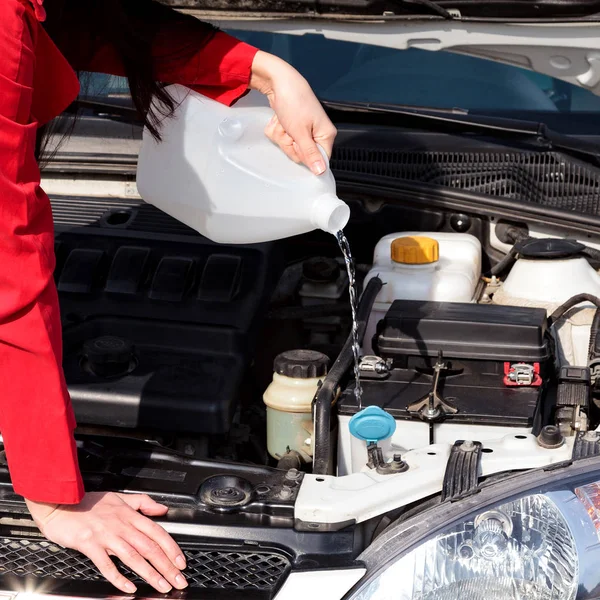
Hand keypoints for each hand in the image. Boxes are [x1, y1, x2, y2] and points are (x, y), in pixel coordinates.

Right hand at [26, 492, 186, 593]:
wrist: (62, 503)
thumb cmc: (90, 502)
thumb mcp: (121, 497)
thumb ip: (143, 503)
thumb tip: (162, 509)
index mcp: (130, 515)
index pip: (157, 533)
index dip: (172, 548)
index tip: (181, 562)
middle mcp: (122, 526)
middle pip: (150, 548)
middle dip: (167, 566)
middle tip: (179, 580)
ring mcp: (106, 536)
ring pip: (134, 557)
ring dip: (150, 574)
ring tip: (162, 586)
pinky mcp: (90, 545)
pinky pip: (107, 565)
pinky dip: (119, 577)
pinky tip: (130, 588)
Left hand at [250, 50, 336, 174]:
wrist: (279, 81)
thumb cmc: (293, 103)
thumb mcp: (300, 132)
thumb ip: (310, 154)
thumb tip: (321, 172)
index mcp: (325, 135)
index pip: (318, 160)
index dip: (304, 155)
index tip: (297, 142)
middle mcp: (318, 133)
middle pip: (302, 154)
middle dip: (290, 143)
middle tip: (288, 129)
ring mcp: (305, 129)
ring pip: (290, 146)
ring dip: (282, 135)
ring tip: (283, 121)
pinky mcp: (294, 125)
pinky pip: (284, 137)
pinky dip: (278, 130)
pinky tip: (279, 119)